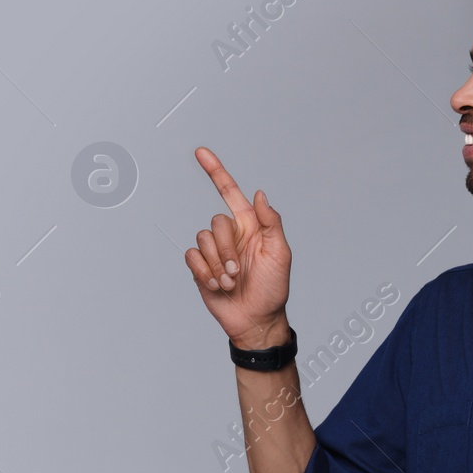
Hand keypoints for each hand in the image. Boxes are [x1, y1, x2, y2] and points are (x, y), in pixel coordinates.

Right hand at [186, 147, 291, 348]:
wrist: (256, 320)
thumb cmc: (273, 289)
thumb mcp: (280, 254)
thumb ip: (270, 222)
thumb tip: (260, 194)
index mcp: (249, 226)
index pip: (229, 192)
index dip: (215, 171)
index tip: (200, 152)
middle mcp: (230, 235)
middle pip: (216, 222)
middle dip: (226, 250)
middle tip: (238, 272)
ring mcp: (214, 252)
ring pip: (202, 240)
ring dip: (217, 266)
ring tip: (230, 282)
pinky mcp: (200, 268)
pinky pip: (192, 257)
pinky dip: (204, 273)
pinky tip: (217, 286)